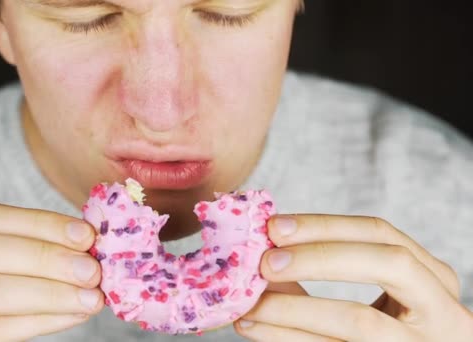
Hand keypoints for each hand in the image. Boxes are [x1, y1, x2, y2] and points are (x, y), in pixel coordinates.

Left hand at [235, 214, 472, 340]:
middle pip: (386, 264)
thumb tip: (265, 247)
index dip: (326, 225)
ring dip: (292, 309)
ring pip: (358, 320)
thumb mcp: (379, 295)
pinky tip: (256, 328)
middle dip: (319, 258)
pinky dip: (287, 337)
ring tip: (250, 305)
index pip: (381, 233)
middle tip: (266, 263)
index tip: (275, 227)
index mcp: (435, 278)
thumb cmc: (385, 331)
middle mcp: (444, 311)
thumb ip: (332, 267)